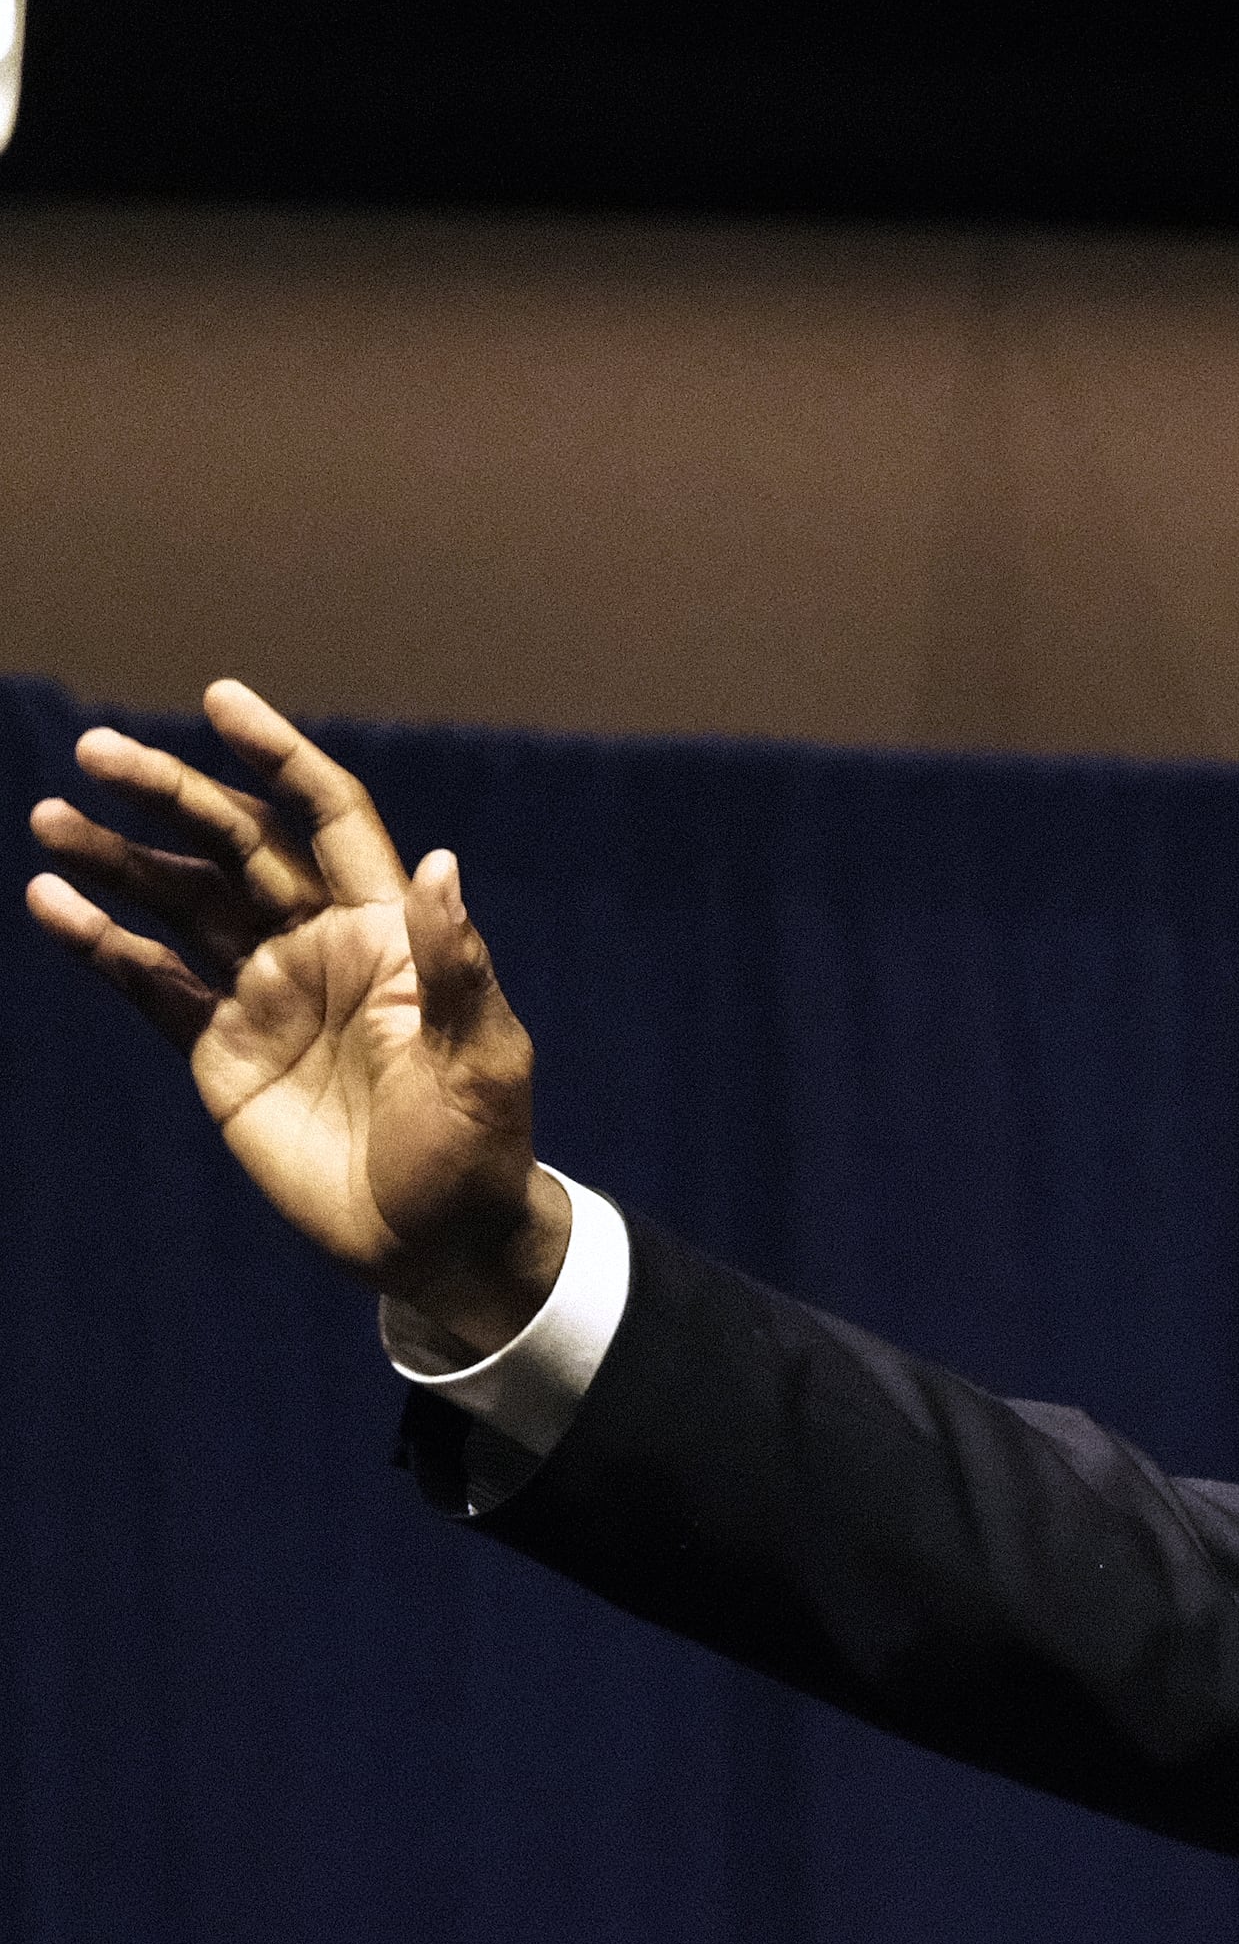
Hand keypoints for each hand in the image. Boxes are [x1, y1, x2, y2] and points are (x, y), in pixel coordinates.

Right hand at [24, 680, 567, 1348]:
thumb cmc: (478, 1151)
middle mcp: (319, 946)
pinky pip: (151, 981)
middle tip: (95, 753)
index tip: (220, 699)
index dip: (278, 756)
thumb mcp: (482, 1061)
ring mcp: (264, 993)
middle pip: (237, 845)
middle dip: (170, 794)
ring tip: (51, 821)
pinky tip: (52, 904)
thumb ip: (453, 966)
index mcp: (387, 933)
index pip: (329, 819)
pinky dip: (101, 942)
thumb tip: (440, 863)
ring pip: (180, 902)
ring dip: (118, 860)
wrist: (436, 1243)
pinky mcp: (219, 1049)